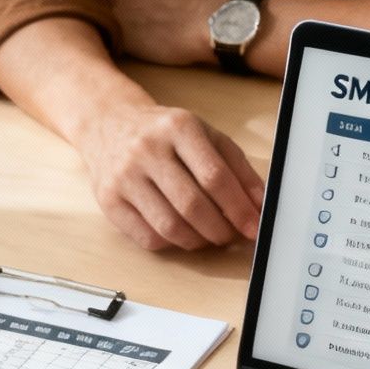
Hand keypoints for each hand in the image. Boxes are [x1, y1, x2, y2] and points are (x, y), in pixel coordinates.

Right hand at [74, 99, 264, 249]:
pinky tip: (181, 233)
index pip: (215, 176)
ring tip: (208, 236)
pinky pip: (147, 238)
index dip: (239, 208)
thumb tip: (260, 205)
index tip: (254, 227)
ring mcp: (124, 176)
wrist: (109, 124)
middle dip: (220, 230)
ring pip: (170, 226)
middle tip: (231, 236)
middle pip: (192, 205)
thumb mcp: (206, 137)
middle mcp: (148, 149)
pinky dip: (172, 244)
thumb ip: (238, 168)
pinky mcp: (109, 200)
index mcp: (179, 127)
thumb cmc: (165, 134)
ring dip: (198, 241)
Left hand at [102, 0, 230, 67]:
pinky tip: (141, 47)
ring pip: (102, 20)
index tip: (138, 9)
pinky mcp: (114, 30)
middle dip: (115, 12)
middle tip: (139, 25)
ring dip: (114, 28)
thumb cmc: (194, 2)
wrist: (207, 21)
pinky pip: (108, 39)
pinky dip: (119, 45)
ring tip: (141, 36)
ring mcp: (110, 4)